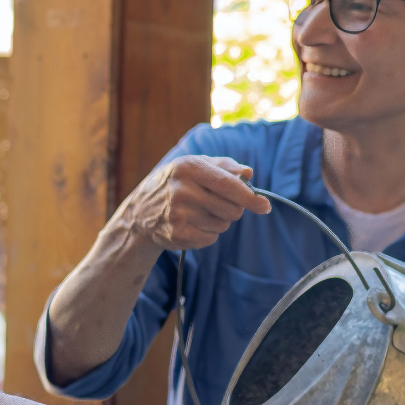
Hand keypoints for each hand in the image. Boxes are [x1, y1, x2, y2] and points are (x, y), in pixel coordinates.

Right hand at [121, 154, 269, 251]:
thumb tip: (248, 174)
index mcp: (187, 167)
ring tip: (199, 214)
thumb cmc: (175, 184)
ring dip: (219, 222)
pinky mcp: (177, 235)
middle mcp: (181, 190)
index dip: (249, 196)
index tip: (265, 206)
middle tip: (217, 205)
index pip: (227, 184)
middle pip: (231, 208)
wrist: (140, 213)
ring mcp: (178, 214)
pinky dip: (207, 234)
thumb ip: (223, 166)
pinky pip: (211, 239)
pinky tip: (191, 225)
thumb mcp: (194, 166)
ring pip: (223, 225)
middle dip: (233, 210)